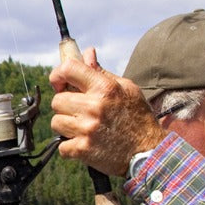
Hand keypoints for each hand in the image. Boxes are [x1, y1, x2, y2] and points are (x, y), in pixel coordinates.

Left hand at [49, 47, 165, 176]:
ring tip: (83, 128)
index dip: (58, 74)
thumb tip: (87, 53)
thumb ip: (102, 72)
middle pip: (57, 100)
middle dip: (65, 106)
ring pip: (56, 122)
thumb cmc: (137, 117)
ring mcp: (87, 129)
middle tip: (79, 112)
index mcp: (105, 88)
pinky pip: (61, 146)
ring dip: (66, 126)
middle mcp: (94, 107)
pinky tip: (84, 144)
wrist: (149, 151)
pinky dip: (70, 147)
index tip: (59, 82)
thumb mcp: (126, 89)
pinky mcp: (83, 150)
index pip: (68, 69)